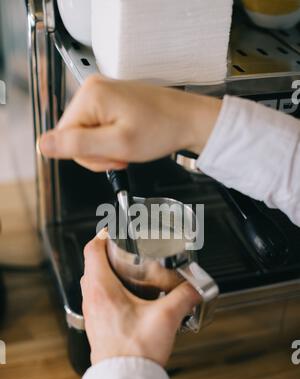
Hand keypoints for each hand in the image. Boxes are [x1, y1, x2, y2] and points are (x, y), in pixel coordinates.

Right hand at [39, 75, 221, 171]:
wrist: (189, 120)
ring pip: (86, 135)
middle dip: (97, 153)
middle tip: (122, 154)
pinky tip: (127, 140)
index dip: (86, 156)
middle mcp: (92, 89)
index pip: (63, 136)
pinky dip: (111, 141)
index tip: (112, 157)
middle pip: (74, 135)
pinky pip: (98, 128)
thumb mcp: (118, 145)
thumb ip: (78, 146)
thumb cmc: (162, 129)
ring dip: (105, 149)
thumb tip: (42, 145)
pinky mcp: (110, 101)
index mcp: (90, 95)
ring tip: (128, 147)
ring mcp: (102, 94)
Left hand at [81, 234, 200, 366]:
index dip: (102, 236)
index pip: (92, 250)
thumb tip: (195, 287)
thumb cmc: (135, 352)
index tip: (113, 231)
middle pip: (92, 264)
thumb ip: (185, 296)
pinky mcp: (97, 325)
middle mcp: (92, 299)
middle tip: (125, 250)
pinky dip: (109, 291)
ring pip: (93, 282)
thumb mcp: (166, 317)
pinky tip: (129, 300)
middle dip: (108, 253)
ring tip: (128, 272)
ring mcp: (92, 313)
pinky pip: (97, 298)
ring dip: (107, 273)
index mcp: (102, 289)